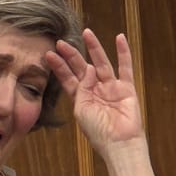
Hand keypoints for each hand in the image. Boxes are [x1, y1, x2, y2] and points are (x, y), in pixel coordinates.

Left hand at [46, 29, 147, 153]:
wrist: (118, 144)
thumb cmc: (98, 132)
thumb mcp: (81, 110)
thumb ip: (81, 89)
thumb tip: (90, 69)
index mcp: (81, 98)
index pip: (68, 78)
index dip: (59, 66)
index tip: (48, 54)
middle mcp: (95, 91)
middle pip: (82, 68)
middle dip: (72, 55)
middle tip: (61, 41)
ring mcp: (111, 88)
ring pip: (102, 63)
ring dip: (94, 48)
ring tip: (86, 32)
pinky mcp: (126, 88)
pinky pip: (125, 67)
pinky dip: (123, 52)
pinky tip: (119, 38)